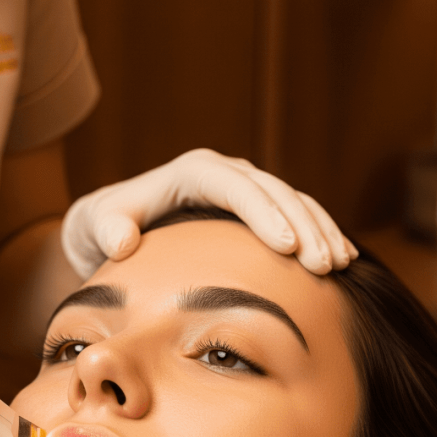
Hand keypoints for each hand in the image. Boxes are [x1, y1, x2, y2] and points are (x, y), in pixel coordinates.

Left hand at [61, 148, 357, 277]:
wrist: (113, 226)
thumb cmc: (105, 224)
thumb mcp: (97, 225)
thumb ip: (107, 230)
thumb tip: (123, 241)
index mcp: (193, 171)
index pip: (236, 187)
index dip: (265, 213)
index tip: (287, 246)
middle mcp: (223, 173)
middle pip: (273, 192)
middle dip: (303, 225)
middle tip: (324, 265)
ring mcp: (241, 189)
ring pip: (292, 201)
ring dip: (318, 230)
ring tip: (338, 264)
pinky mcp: (251, 209)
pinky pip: (292, 216)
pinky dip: (315, 234)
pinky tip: (338, 259)